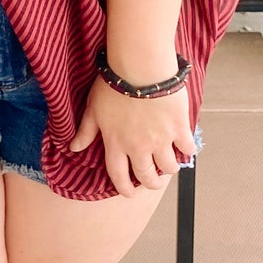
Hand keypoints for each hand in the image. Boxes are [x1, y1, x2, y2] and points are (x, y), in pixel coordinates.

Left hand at [69, 75, 194, 197]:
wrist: (140, 68)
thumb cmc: (113, 84)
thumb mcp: (93, 108)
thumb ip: (86, 130)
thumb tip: (73, 147)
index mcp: (115, 144)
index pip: (118, 175)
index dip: (123, 187)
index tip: (129, 193)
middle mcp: (138, 147)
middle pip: (146, 176)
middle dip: (150, 183)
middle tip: (154, 182)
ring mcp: (160, 140)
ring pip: (169, 166)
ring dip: (170, 169)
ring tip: (171, 165)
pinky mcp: (178, 128)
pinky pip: (187, 148)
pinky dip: (188, 151)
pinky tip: (187, 149)